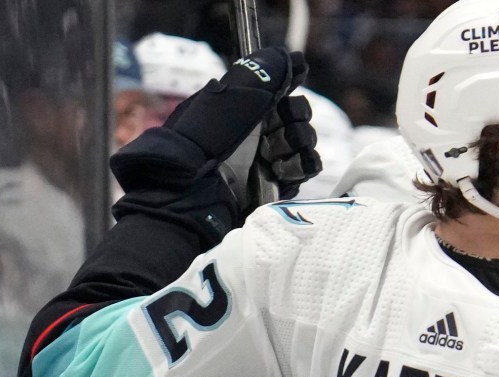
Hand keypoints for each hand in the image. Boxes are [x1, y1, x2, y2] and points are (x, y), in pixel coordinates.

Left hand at [110, 45, 317, 235]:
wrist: (191, 198)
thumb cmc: (200, 146)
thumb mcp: (225, 102)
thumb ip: (260, 76)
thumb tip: (290, 57)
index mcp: (241, 106)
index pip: (279, 85)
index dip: (290, 81)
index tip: (293, 82)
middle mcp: (256, 130)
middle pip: (297, 112)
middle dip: (292, 118)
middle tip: (274, 129)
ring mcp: (268, 159)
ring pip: (305, 140)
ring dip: (295, 144)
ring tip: (272, 157)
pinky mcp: (278, 186)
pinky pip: (307, 168)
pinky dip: (300, 166)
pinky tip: (280, 171)